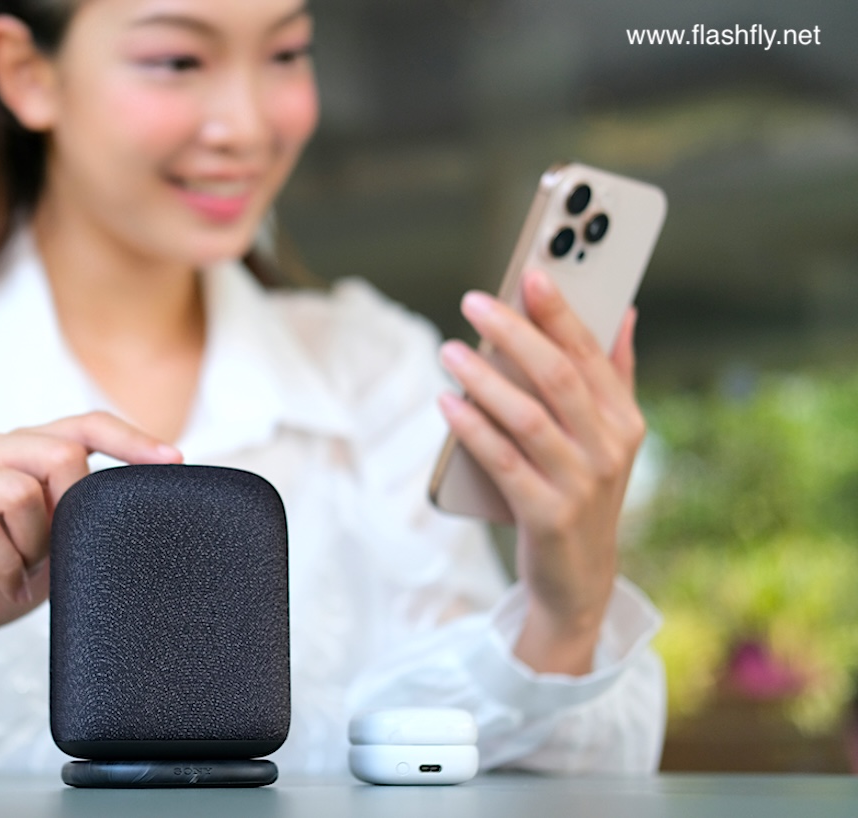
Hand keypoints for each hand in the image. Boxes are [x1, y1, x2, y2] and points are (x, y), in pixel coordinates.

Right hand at [0, 411, 181, 661]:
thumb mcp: (57, 546)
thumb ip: (86, 517)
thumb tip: (141, 507)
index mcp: (22, 449)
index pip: (84, 425)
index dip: (131, 439)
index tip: (173, 461)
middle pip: (58, 454)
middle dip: (70, 514)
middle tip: (52, 556)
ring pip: (20, 492)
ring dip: (32, 546)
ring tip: (22, 572)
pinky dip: (2, 563)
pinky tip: (2, 582)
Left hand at [438, 270, 645, 672]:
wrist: (578, 580)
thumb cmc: (584, 492)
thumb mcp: (610, 437)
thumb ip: (615, 374)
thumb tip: (626, 310)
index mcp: (625, 420)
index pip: (590, 353)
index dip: (560, 311)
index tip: (530, 271)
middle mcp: (609, 448)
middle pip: (558, 377)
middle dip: (515, 333)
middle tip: (473, 302)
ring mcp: (580, 484)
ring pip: (527, 417)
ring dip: (484, 378)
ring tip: (449, 349)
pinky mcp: (546, 515)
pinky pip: (502, 461)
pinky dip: (472, 428)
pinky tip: (447, 402)